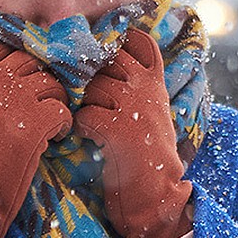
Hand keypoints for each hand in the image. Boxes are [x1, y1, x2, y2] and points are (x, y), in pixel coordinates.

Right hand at [0, 42, 71, 237]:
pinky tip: (56, 138)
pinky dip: (64, 124)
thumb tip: (12, 75)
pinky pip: (62, 110)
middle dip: (42, 80)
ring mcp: (15, 101)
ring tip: (51, 122)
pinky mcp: (34, 123)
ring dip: (56, 101)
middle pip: (31, 62)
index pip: (2, 49)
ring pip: (51, 83)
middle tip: (44, 102)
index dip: (19, 62)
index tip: (26, 80)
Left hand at [74, 28, 192, 237]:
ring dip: (82, 104)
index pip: (138, 41)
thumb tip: (99, 66)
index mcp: (155, 83)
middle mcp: (146, 89)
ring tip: (90, 125)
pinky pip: (84, 115)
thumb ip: (133, 87)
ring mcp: (133, 107)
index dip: (117, 42)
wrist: (157, 196)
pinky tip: (86, 139)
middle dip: (90, 75)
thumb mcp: (150, 112)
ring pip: (91, 87)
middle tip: (88, 98)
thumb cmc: (146, 155)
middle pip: (106, 58)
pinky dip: (79, 127)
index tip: (104, 56)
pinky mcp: (119, 129)